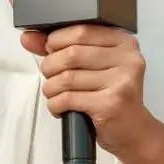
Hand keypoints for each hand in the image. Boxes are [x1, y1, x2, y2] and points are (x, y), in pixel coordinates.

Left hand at [20, 24, 148, 155]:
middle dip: (50, 66)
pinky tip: (59, 107)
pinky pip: (68, 98)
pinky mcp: (111, 104)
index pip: (82, 30)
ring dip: (51, 87)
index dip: (57, 40)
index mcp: (124, 43)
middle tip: (50, 76)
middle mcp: (127, 59)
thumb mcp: (92, 67)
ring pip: (67, 77)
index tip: (50, 50)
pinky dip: (55, 104)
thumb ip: (61, 49)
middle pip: (72, 54)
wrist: (134, 132)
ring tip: (54, 93)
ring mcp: (121, 82)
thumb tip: (28, 38)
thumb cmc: (111, 97)